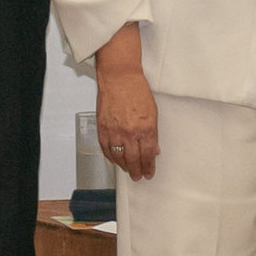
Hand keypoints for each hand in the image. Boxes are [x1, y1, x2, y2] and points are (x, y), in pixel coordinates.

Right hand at [95, 64, 159, 179]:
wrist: (119, 79)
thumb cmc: (137, 91)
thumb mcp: (153, 112)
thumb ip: (152, 133)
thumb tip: (153, 149)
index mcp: (146, 128)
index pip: (148, 155)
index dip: (148, 167)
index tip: (149, 173)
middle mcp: (130, 133)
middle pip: (134, 159)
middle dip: (137, 171)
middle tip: (138, 177)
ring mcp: (115, 132)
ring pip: (119, 157)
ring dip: (124, 166)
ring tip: (128, 170)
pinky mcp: (102, 129)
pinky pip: (106, 149)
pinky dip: (111, 157)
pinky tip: (115, 160)